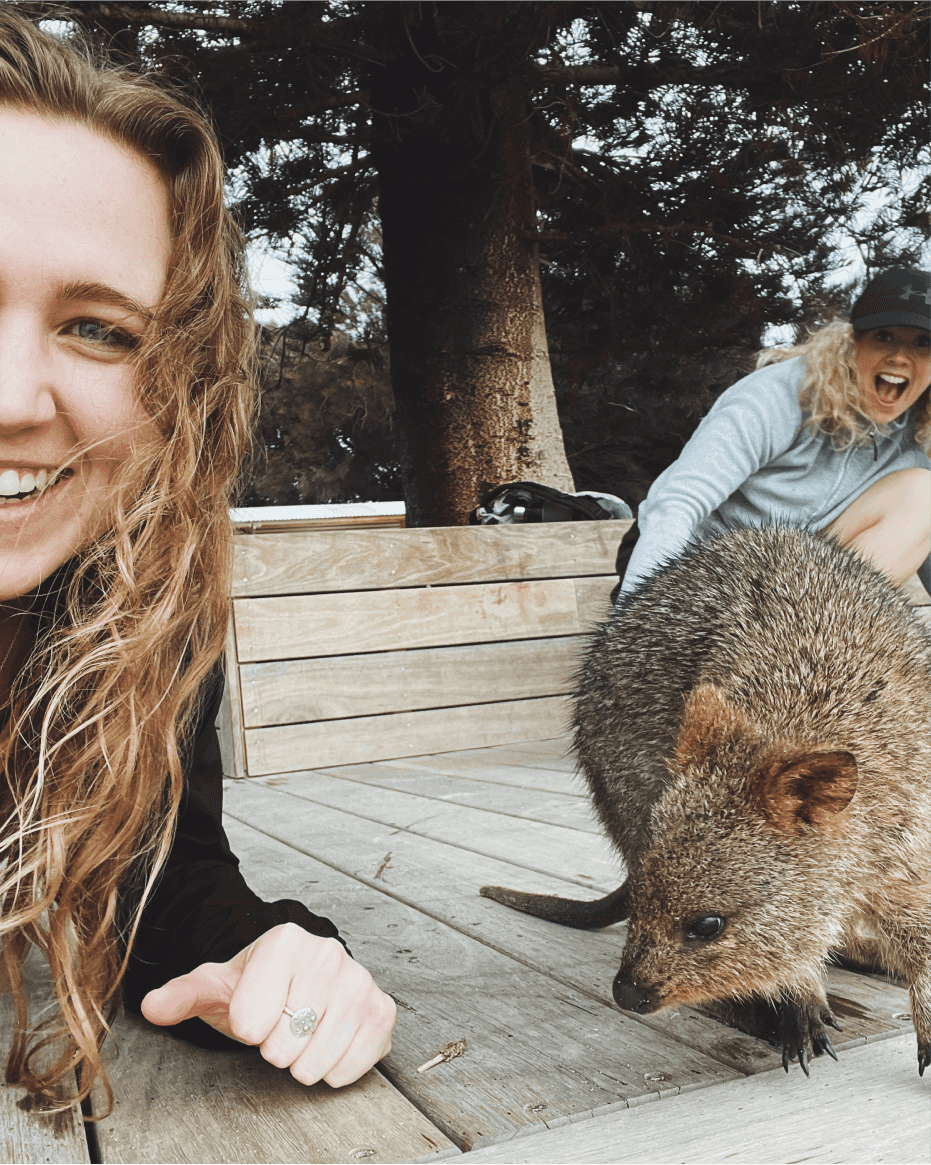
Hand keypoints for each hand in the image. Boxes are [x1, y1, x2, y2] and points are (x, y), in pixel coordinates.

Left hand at [140, 923, 396, 1086]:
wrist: (304, 979)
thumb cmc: (260, 987)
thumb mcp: (217, 986)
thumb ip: (183, 995)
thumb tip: (152, 1006)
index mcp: (285, 941)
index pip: (249, 1022)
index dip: (246, 1028)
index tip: (255, 1011)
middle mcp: (327, 953)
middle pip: (282, 1046)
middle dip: (275, 1048)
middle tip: (281, 1024)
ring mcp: (360, 981)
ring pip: (315, 1062)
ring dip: (303, 1061)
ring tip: (303, 1033)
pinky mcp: (382, 1010)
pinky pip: (350, 1067)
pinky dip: (334, 1068)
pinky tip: (328, 1041)